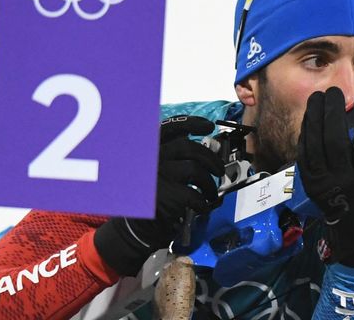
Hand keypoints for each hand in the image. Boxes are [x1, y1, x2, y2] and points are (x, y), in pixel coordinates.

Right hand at [95, 115, 223, 275]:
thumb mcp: (158, 171)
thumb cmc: (151, 199)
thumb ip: (175, 156)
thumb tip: (206, 148)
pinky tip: (202, 207)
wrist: (134, 229)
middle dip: (211, 158)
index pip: (171, 127)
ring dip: (210, 182)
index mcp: (149, 150)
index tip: (208, 126)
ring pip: (195, 170)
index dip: (192, 123)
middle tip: (219, 170)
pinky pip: (195, 194)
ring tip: (211, 191)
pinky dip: (203, 202)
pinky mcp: (165, 196)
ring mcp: (157, 176)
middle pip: (189, 147)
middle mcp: (150, 159)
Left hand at [297, 87, 353, 267]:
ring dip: (315, 118)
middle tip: (334, 92)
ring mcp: (322, 184)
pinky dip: (305, 134)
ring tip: (318, 97)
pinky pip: (304, 154)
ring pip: (315, 145)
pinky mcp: (309, 184)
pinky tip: (309, 117)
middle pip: (334, 141)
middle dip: (333, 113)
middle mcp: (342, 183)